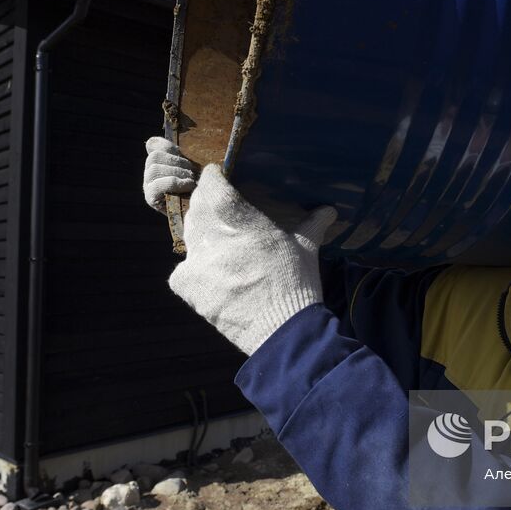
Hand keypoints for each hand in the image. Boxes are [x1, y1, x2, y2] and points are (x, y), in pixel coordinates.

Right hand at [143, 136, 197, 211]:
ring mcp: (148, 186)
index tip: (182, 153)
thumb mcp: (191, 169)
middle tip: (192, 172)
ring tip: (191, 180)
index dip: (168, 146)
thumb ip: (181, 156)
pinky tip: (188, 186)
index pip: (154, 146)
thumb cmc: (198, 188)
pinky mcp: (150, 198)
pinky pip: (157, 185)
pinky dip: (174, 183)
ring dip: (177, 172)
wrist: (202, 214)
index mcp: (159, 163)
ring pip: (154, 169)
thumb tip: (157, 141)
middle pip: (154, 157)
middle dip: (177, 162)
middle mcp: (150, 174)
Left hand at [169, 164, 336, 354]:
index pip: (211, 184)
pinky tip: (210, 275)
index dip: (214, 179)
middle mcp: (211, 235)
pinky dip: (193, 269)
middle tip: (223, 213)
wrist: (281, 330)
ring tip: (219, 244)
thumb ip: (312, 225)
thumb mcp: (306, 249)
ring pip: (189, 235)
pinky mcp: (187, 287)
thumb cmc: (295, 283)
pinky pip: (181, 270)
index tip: (220, 179)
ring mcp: (196, 262)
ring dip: (201, 235)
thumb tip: (329, 210)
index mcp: (239, 218)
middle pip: (198, 207)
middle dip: (207, 205)